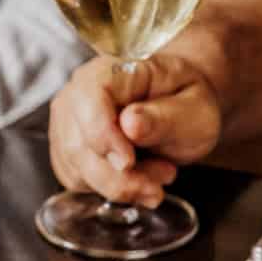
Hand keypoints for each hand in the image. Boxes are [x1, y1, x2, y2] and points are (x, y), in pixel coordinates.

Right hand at [48, 53, 221, 205]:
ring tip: (161, 172)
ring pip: (79, 170)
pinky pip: (80, 182)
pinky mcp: (67, 153)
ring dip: (123, 185)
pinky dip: (113, 189)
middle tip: (165, 175)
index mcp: (110, 71)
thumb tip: (130, 123)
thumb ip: (164, 117)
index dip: (102, 135)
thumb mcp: (195, 109)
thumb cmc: (185, 103)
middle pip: (79, 145)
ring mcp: (66, 124)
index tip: (129, 162)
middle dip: (121, 175)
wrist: (178, 110)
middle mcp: (77, 94)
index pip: (87, 99)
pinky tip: (141, 179)